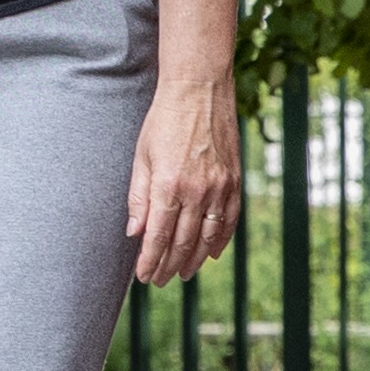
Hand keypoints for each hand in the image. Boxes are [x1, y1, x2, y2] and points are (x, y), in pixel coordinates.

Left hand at [125, 71, 239, 284]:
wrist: (200, 90)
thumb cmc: (163, 121)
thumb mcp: (141, 156)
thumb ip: (139, 197)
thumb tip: (135, 232)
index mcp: (167, 186)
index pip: (157, 237)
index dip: (150, 260)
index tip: (143, 276)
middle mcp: (195, 191)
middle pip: (182, 242)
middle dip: (168, 265)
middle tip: (159, 280)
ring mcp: (219, 187)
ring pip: (207, 237)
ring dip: (194, 259)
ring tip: (182, 273)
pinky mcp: (234, 181)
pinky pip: (229, 220)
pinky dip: (220, 241)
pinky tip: (210, 254)